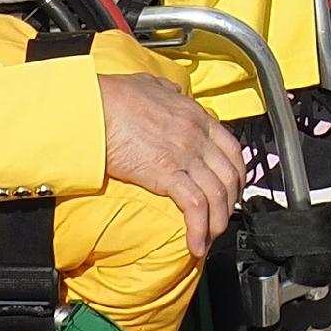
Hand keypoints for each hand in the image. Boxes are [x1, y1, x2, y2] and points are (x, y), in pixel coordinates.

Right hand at [95, 67, 241, 256]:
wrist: (93, 106)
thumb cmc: (114, 95)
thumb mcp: (151, 85)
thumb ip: (169, 92)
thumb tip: (172, 94)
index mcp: (196, 115)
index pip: (232, 149)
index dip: (237, 175)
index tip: (232, 191)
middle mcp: (197, 135)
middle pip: (230, 176)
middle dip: (230, 204)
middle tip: (221, 219)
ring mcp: (185, 154)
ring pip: (218, 194)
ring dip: (217, 222)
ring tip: (210, 240)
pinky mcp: (166, 172)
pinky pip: (195, 206)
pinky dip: (200, 229)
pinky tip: (196, 245)